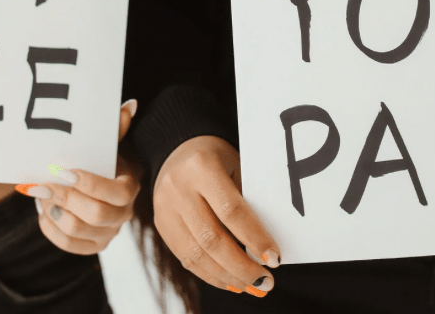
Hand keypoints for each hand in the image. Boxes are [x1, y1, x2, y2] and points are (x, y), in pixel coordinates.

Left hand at [16, 99, 140, 254]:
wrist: (95, 186)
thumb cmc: (101, 162)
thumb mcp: (108, 145)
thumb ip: (117, 127)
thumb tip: (129, 105)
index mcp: (129, 188)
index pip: (116, 193)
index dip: (90, 184)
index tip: (64, 170)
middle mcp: (123, 215)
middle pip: (94, 214)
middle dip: (64, 197)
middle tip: (42, 184)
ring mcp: (108, 234)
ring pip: (76, 230)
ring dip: (54, 211)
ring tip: (42, 195)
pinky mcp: (92, 246)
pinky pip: (68, 245)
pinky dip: (50, 228)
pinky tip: (45, 211)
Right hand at [153, 135, 280, 296]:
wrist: (177, 148)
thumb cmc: (216, 157)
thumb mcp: (236, 165)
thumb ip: (248, 200)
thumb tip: (265, 247)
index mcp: (201, 167)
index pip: (231, 211)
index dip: (254, 238)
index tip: (275, 258)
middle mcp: (178, 188)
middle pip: (211, 238)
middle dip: (241, 267)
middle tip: (266, 281)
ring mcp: (165, 207)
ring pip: (196, 254)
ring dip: (227, 276)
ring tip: (251, 286)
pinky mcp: (160, 224)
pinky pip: (185, 257)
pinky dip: (210, 274)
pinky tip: (230, 281)